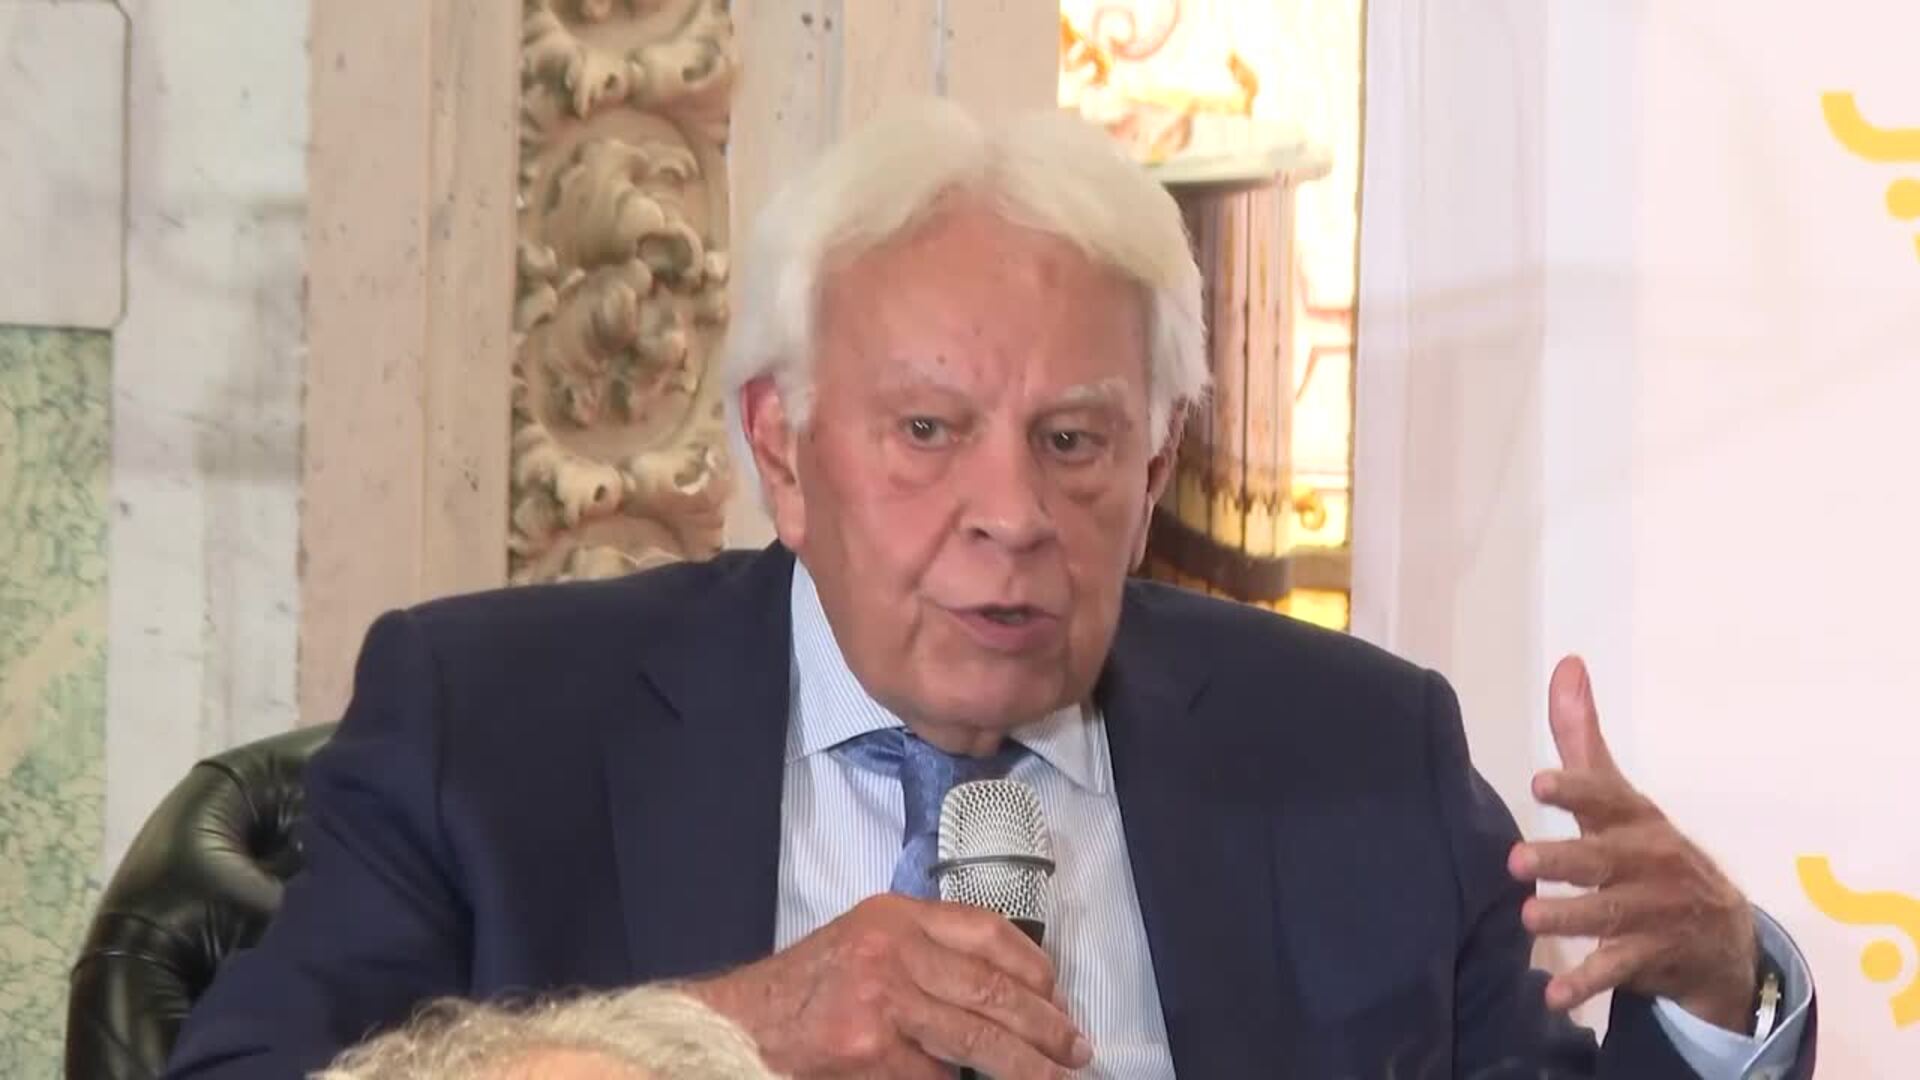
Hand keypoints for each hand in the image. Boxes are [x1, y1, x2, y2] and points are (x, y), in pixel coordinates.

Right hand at [684, 893, 1091, 1078]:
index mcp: (893, 916)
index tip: (1058, 992)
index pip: (986, 931)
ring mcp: (882, 1005)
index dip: (1033, 965)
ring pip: (978, 1039)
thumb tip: (1003, 992)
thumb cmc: (802, 992)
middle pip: (992, 989)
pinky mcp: (872, 1056)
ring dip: (1026, 1065)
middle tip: (1075, 1047)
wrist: (736, 1029)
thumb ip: (924, 955)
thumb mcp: (864, 945)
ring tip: (1057, 1076)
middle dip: (1044, 1023)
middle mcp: (890, 952)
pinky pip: (936, 1076)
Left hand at [1508, 656, 1757, 1030]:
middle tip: (1516, 860)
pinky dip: (1587, 984)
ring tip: (1529, 919)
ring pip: (1609, 915)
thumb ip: (1582, 738)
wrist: (1722, 936)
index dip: (1577, 790)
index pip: (1607, 798)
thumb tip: (1567, 663)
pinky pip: (1618, 971)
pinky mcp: (1652, 957)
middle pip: (1603, 859)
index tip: (1541, 783)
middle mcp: (1648, 862)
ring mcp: (1654, 912)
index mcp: (1636, 819)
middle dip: (1563, 860)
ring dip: (1570, 918)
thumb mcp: (1619, 797)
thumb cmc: (1647, 852)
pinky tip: (1554, 995)